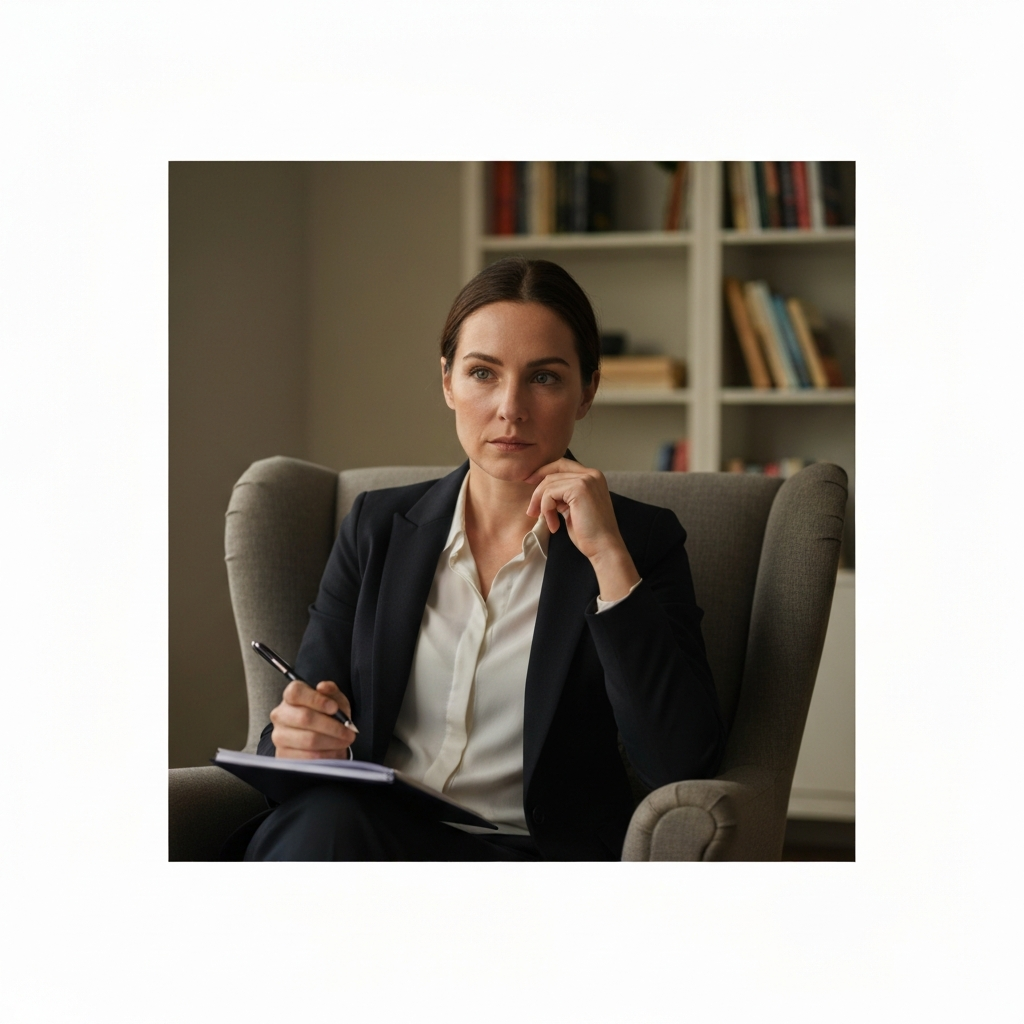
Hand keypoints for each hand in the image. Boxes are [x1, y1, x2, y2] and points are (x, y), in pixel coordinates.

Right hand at [269, 679, 356, 759]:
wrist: (322, 736)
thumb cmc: (327, 714)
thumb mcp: (334, 700)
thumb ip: (331, 691)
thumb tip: (323, 687)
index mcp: (290, 696)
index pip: (296, 693)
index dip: (316, 700)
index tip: (334, 708)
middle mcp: (281, 715)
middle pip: (304, 718)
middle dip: (332, 726)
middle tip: (348, 731)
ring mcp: (279, 736)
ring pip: (308, 740)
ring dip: (332, 742)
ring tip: (345, 741)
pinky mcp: (283, 755)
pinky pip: (307, 757)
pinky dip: (326, 755)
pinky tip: (335, 751)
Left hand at [525, 458, 640, 601]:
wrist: (604, 547)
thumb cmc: (589, 533)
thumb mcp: (573, 507)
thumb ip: (562, 495)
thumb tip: (542, 490)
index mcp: (593, 477)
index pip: (562, 465)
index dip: (543, 472)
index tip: (529, 483)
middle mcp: (591, 474)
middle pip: (553, 472)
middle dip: (538, 490)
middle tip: (531, 510)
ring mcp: (586, 480)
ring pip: (549, 483)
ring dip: (542, 505)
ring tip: (548, 522)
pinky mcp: (579, 489)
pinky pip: (550, 494)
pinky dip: (547, 510)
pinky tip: (554, 525)